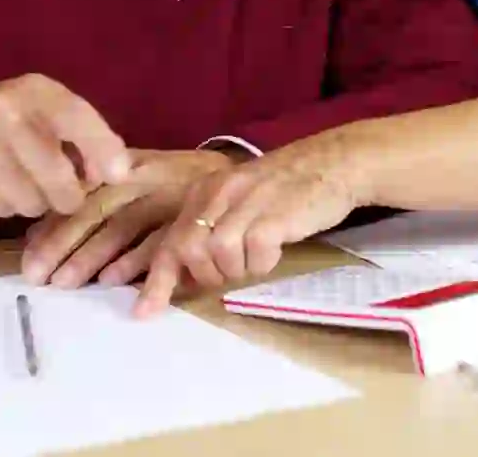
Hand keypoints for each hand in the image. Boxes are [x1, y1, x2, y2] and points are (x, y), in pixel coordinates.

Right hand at [0, 74, 129, 218]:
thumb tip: (117, 174)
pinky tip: (0, 187)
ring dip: (35, 204)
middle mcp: (4, 108)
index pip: (75, 115)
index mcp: (37, 90)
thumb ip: (87, 138)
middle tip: (66, 197)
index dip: (101, 147)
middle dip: (69, 196)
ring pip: (27, 199)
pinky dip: (7, 207)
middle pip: (54, 172)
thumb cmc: (15, 119)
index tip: (118, 176)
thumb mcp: (50, 113)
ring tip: (28, 186)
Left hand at [19, 149, 236, 286]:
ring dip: (92, 255)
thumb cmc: (179, 182)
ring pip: (122, 225)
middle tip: (38, 276)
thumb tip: (35, 233)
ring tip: (65, 283)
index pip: (80, 193)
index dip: (53, 224)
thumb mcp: (134, 178)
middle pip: (95, 209)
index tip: (28, 255)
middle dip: (62, 243)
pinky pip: (160, 240)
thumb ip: (88, 202)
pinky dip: (136, 260)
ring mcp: (169, 196)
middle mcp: (142, 177)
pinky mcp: (193, 217)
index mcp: (124, 165)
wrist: (251, 179)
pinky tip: (113, 279)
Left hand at [128, 139, 366, 317]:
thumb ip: (208, 229)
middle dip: (205, 275)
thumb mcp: (238, 201)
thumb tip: (185, 276)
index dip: (156, 281)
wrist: (333, 163)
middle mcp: (219, 193)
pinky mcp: (274, 216)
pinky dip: (263, 264)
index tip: (144, 314)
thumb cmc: (285, 190)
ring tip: (256, 258)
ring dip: (237, 269)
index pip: (170, 241)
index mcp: (204, 191)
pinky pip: (255, 255)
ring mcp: (246, 202)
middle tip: (231, 273)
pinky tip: (275, 252)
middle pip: (188, 250)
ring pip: (218, 254)